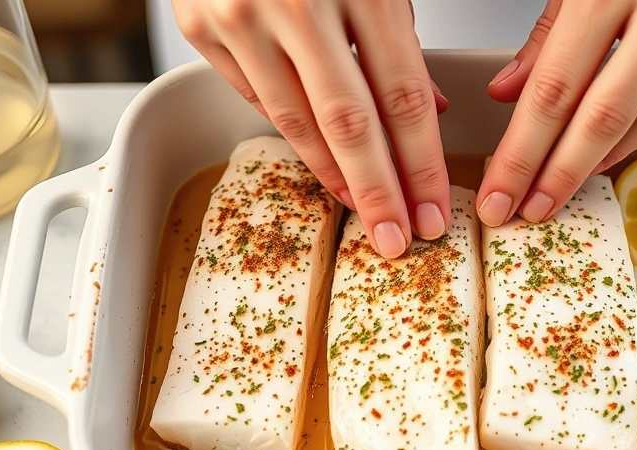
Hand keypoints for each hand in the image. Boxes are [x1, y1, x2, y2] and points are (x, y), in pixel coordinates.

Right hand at [172, 0, 450, 257]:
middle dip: (382, 193)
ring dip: (335, 177)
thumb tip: (427, 111)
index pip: (402, 95)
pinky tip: (322, 164)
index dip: (422, 162)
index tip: (436, 207)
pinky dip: (294, 135)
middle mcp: (295, 3)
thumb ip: (400, 36)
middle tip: (402, 239)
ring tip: (364, 213)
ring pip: (297, 122)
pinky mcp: (199, 28)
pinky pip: (256, 99)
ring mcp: (240, 16)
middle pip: (350, 124)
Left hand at [478, 0, 636, 226]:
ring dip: (597, 163)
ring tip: (560, 189)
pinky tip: (609, 153)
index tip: (500, 191)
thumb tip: (510, 93)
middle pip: (600, 118)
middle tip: (525, 211)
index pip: (555, 89)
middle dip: (555, 176)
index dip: (522, 151)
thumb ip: (549, 31)